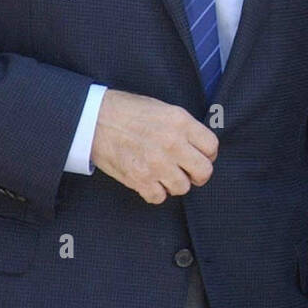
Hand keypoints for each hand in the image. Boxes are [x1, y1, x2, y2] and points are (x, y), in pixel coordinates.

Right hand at [89, 89, 218, 203]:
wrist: (96, 119)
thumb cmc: (129, 111)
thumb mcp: (165, 110)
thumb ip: (185, 128)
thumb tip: (199, 147)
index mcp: (181, 123)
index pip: (212, 147)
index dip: (208, 154)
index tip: (200, 156)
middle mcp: (173, 144)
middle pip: (204, 171)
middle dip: (198, 173)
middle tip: (188, 171)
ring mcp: (156, 163)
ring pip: (183, 187)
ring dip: (175, 183)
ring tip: (165, 174)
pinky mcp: (139, 179)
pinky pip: (159, 197)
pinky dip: (155, 192)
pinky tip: (150, 181)